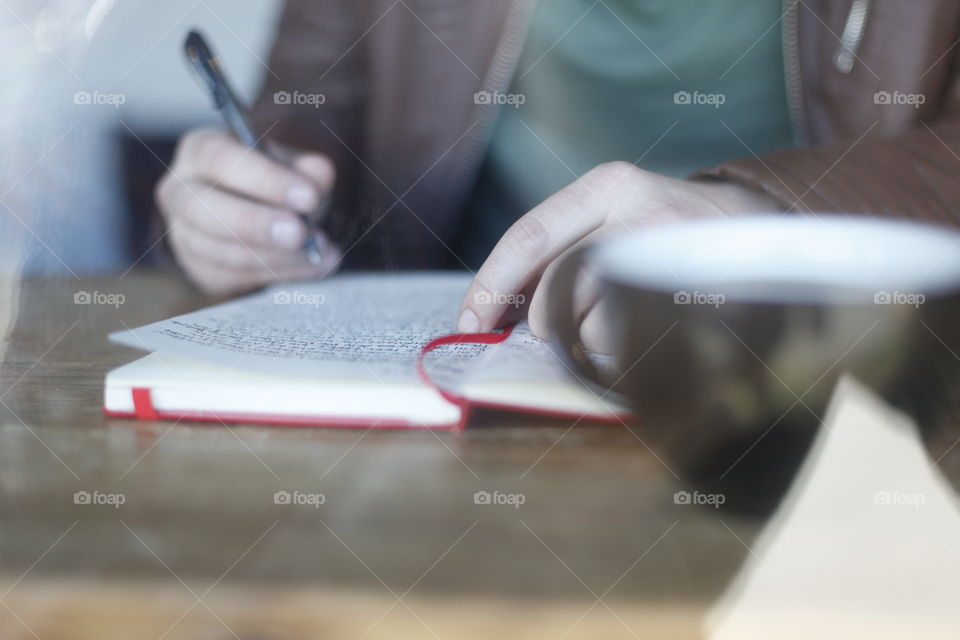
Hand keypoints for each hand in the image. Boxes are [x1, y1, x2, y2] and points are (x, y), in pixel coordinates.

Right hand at [156, 128, 341, 295]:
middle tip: (300, 233)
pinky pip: (239, 277)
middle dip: (257, 225)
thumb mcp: (291, 165)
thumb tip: (320, 176)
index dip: (266, 179)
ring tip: (321, 249)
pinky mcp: (201, 269)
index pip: (221, 160)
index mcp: (200, 152)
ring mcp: (184, 235)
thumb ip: (308, 168)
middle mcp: (180, 191)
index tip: (309, 196)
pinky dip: (283, 273)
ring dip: (279, 256)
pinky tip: (315, 264)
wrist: (254, 212)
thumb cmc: (270, 181)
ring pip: (223, 252)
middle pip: (205, 210)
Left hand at [458, 162, 781, 350]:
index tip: (470, 321)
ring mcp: (672, 259)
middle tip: (561, 327)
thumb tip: (499, 311)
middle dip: (546, 324)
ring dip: (590, 342)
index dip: (491, 285)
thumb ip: (561, 250)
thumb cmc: (669, 232)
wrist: (765, 232)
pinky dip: (620, 356)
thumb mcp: (616, 216)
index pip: (528, 236)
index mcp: (609, 186)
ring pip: (589, 326)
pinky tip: (645, 332)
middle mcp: (639, 213)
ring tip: (623, 319)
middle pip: (553, 291)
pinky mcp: (694, 302)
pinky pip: (628, 349)